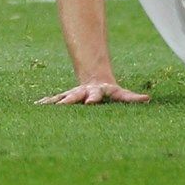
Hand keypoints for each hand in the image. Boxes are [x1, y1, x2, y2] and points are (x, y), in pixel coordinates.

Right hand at [35, 81, 150, 105]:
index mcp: (96, 92)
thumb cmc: (109, 90)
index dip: (93, 99)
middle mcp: (82, 92)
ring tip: (44, 106)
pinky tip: (37, 106)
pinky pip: (55, 100)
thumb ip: (132, 97)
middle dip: (70, 100)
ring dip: (55, 103)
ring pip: (62, 98)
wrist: (94, 78)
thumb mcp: (121, 93)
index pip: (95, 96)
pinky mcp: (65, 97)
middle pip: (75, 96)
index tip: (90, 103)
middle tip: (64, 105)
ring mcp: (73, 94)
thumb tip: (148, 98)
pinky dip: (47, 103)